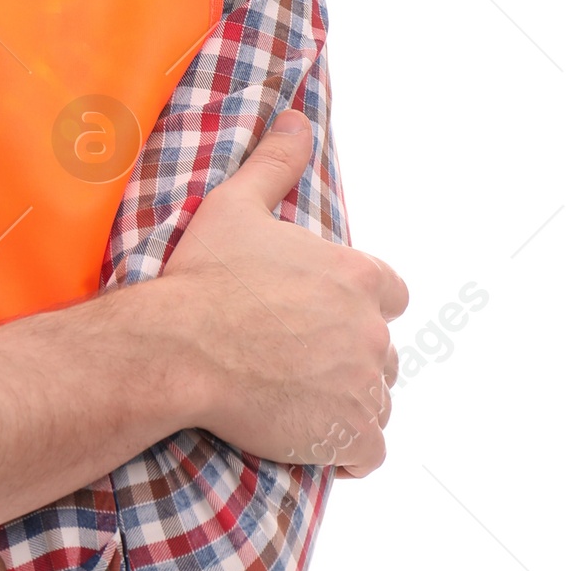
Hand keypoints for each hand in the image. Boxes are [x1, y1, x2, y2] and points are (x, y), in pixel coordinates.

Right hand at [161, 111, 407, 475]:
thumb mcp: (236, 206)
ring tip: (299, 404)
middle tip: (297, 362)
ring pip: (375, 401)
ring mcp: (364, 386)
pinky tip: (317, 444)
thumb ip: (274, 162)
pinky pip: (370, 452)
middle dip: (348, 357)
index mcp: (357, 275)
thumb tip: (296, 117)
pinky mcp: (349, 434)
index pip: (391, 292)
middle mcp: (372, 330)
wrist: (180, 348)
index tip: (322, 316)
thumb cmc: (204, 276)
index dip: (360, 305)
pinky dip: (349, 453)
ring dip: (346, 404)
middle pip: (380, 350)